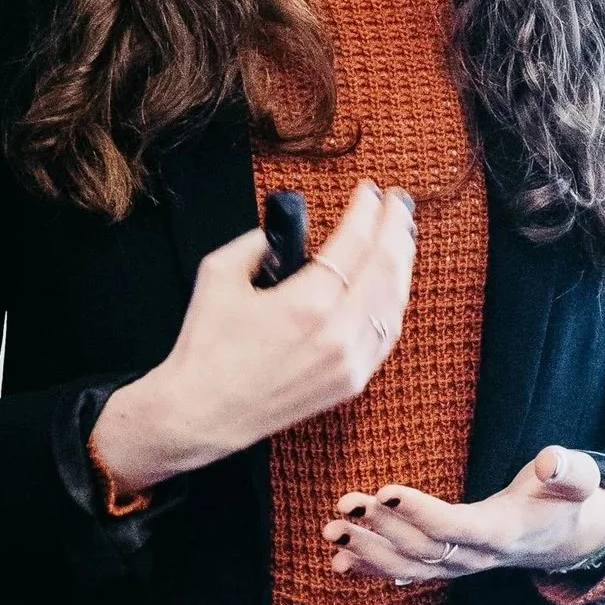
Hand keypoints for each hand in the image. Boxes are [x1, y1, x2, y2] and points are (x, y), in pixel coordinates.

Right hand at [88, 181, 416, 492]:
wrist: (202, 413)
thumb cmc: (207, 346)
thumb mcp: (218, 274)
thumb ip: (255, 243)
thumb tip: (281, 235)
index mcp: (307, 302)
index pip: (354, 242)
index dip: (366, 211)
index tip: (369, 191)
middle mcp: (337, 333)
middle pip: (385, 267)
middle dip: (396, 227)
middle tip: (398, 202)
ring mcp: (349, 361)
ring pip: (393, 302)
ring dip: (402, 263)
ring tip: (401, 235)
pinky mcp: (350, 383)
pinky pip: (385, 335)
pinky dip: (394, 303)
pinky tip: (393, 284)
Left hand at [323, 445, 604, 587]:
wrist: (560, 539)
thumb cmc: (562, 501)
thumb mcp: (578, 481)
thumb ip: (570, 472)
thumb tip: (552, 462)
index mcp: (505, 533)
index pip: (458, 527)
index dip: (422, 513)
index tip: (386, 492)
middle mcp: (477, 557)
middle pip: (423, 549)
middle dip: (380, 529)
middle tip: (344, 505)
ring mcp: (458, 567)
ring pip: (407, 567)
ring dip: (366, 552)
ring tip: (331, 532)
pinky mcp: (445, 567)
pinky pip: (404, 575)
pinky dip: (371, 570)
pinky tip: (338, 562)